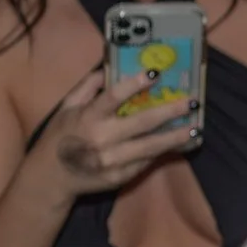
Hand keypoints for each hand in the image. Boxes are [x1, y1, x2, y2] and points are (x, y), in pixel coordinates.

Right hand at [38, 69, 197, 199]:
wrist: (50, 177)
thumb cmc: (59, 136)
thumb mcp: (66, 107)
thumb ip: (87, 87)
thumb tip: (109, 68)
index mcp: (88, 117)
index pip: (114, 97)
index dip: (135, 84)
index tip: (156, 73)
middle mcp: (102, 139)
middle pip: (142, 123)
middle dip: (170, 111)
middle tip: (191, 102)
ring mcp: (113, 161)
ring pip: (150, 147)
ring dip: (175, 137)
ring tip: (195, 128)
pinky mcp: (120, 176)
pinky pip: (146, 162)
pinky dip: (163, 152)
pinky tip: (179, 144)